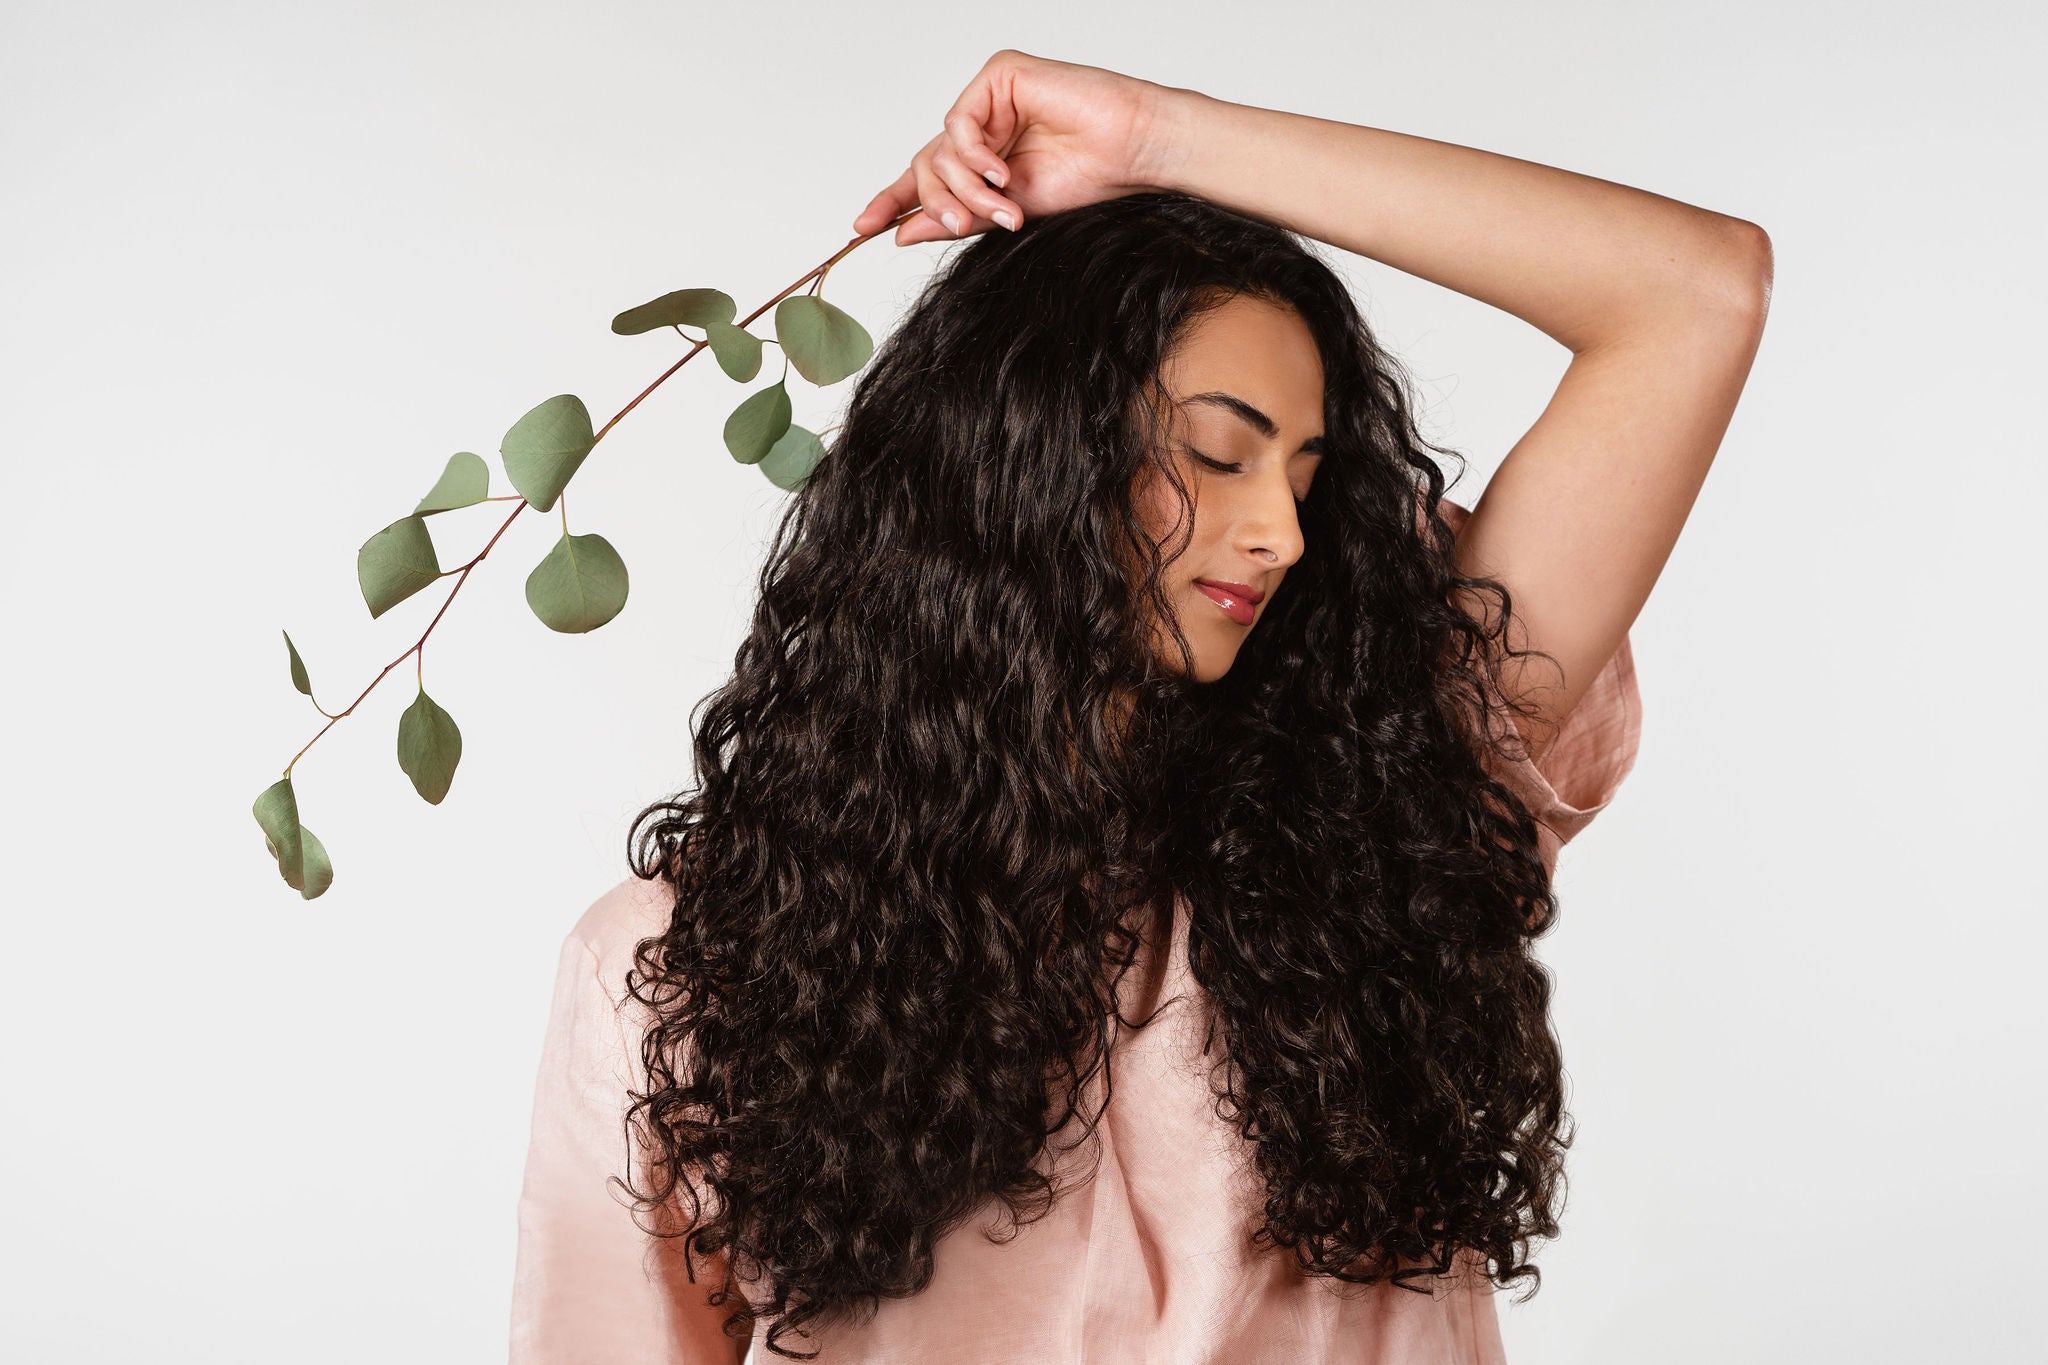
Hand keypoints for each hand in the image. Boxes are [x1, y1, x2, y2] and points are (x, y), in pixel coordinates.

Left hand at [851, 49, 1189, 246]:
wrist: (1129, 153)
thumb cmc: (1086, 179)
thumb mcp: (1007, 213)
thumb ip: (956, 217)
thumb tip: (901, 233)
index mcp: (984, 159)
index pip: (928, 177)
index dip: (894, 201)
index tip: (862, 228)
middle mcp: (982, 126)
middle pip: (927, 165)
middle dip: (937, 202)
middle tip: (961, 225)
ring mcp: (989, 99)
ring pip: (939, 149)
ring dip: (964, 186)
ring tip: (1000, 208)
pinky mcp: (999, 76)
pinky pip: (959, 123)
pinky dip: (974, 155)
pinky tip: (1002, 173)